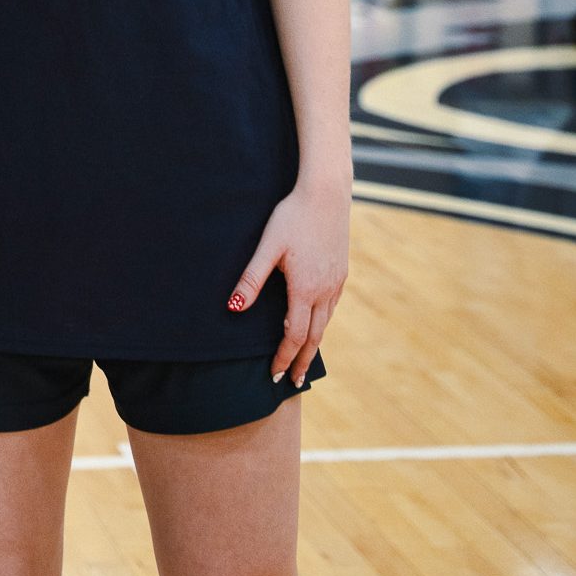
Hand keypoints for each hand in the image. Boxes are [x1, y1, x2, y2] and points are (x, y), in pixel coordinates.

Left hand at [227, 177, 349, 387]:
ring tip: (304, 359)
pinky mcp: (342, 271)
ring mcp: (336, 282)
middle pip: (314, 336)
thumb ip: (252, 277)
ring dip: (313, 343)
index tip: (274, 374)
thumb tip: (234, 308)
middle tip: (293, 381)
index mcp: (305, 289)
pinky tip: (316, 322)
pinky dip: (322, 322)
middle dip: (301, 361)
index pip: (294, 335)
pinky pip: (332, 306)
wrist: (326, 194)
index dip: (283, 356)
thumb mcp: (268, 246)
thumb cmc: (292, 216)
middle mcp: (325, 291)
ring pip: (325, 322)